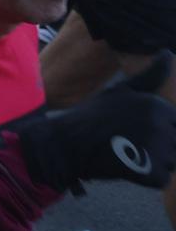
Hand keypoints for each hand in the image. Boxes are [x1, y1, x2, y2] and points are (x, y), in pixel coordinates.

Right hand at [17, 52, 175, 192]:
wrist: (66, 144)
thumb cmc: (93, 117)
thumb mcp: (120, 91)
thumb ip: (149, 76)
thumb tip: (167, 52)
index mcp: (157, 105)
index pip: (175, 123)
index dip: (158, 129)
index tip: (133, 129)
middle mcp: (161, 124)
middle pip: (175, 144)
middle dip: (157, 147)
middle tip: (128, 143)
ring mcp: (157, 150)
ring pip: (172, 162)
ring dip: (153, 163)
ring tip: (127, 155)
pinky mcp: (151, 173)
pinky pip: (161, 179)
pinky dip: (146, 178)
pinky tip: (127, 168)